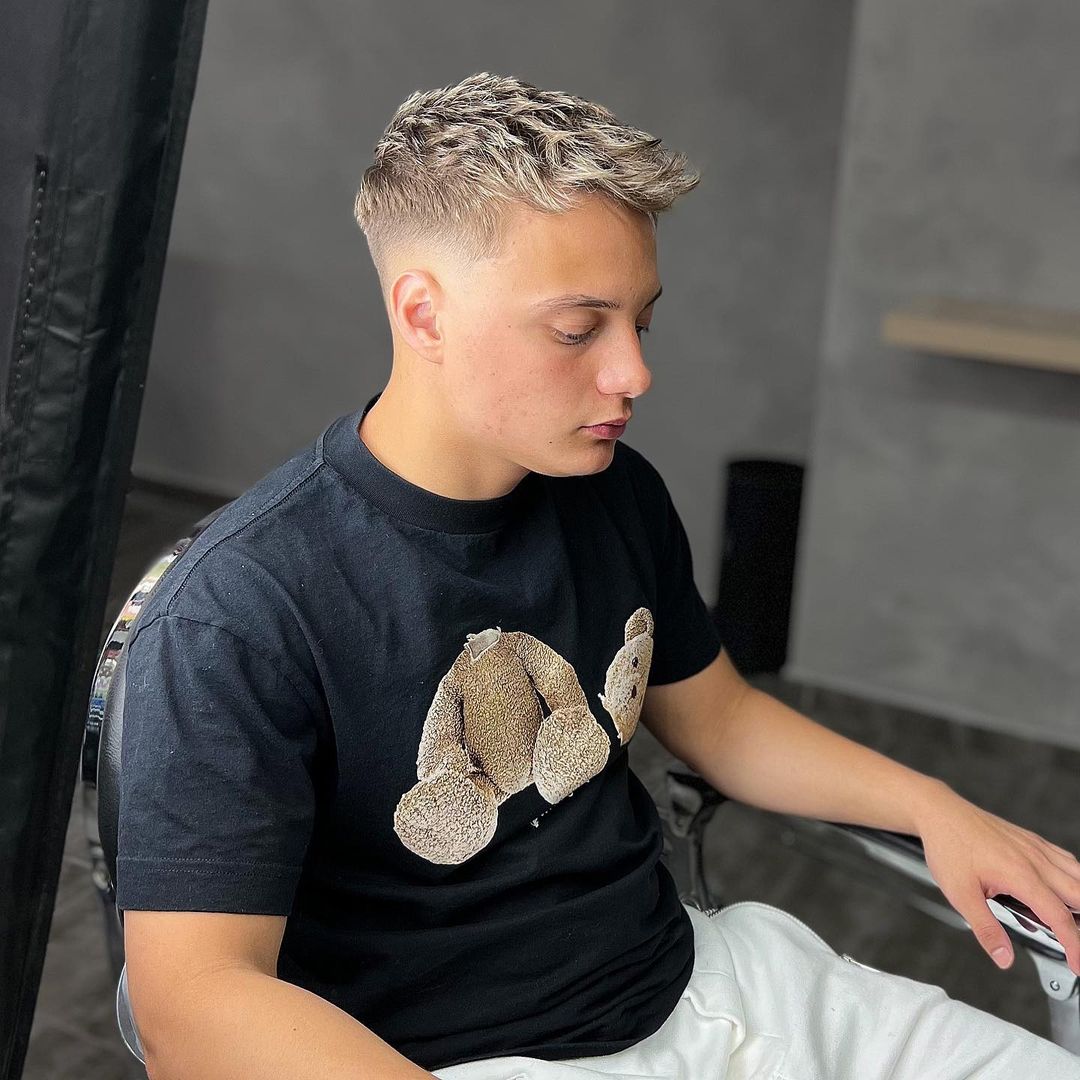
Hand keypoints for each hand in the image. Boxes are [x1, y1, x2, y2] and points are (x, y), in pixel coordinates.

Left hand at [915, 783, 1079, 974]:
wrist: (939, 811)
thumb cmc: (947, 845)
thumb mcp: (960, 894)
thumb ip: (985, 928)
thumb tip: (1003, 956)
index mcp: (1020, 875)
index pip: (1059, 918)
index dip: (1074, 945)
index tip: (1077, 963)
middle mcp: (1034, 859)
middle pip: (1079, 895)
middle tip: (1075, 942)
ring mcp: (1034, 847)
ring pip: (1077, 875)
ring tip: (1072, 921)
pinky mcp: (1030, 839)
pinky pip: (1065, 859)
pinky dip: (1073, 878)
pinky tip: (1062, 888)